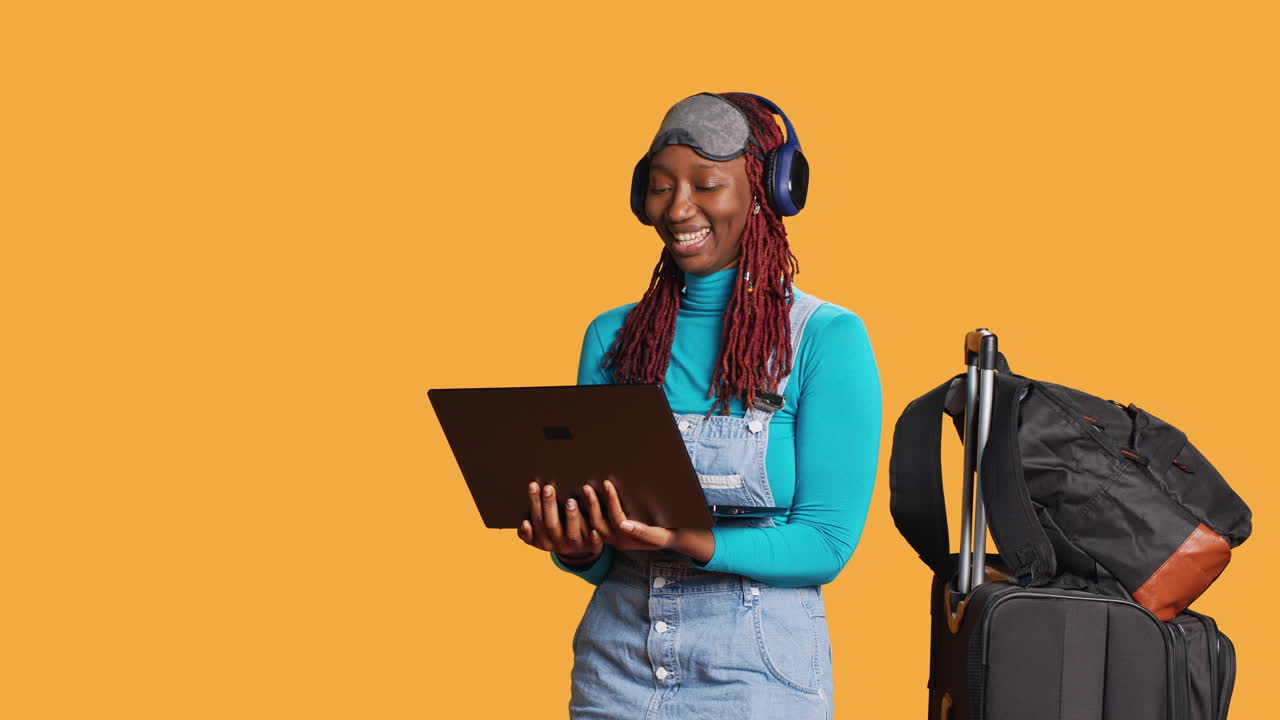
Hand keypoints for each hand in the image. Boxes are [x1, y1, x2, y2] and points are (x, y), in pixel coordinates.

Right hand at [516, 481, 603, 563]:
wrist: (580, 552)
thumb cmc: (558, 535)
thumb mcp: (542, 537)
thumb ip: (530, 533)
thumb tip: (524, 524)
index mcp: (544, 541)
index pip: (537, 520)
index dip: (535, 504)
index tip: (534, 486)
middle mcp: (558, 545)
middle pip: (551, 525)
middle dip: (549, 506)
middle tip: (549, 488)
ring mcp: (575, 546)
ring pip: (572, 533)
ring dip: (571, 518)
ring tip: (571, 501)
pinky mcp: (592, 547)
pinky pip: (593, 544)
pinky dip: (594, 538)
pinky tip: (595, 531)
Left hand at [582, 479, 714, 562]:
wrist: (670, 539)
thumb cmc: (667, 535)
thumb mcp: (658, 535)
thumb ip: (642, 531)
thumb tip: (624, 524)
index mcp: (627, 540)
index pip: (616, 518)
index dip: (611, 500)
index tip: (607, 483)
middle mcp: (616, 541)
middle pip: (598, 523)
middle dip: (592, 504)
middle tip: (586, 486)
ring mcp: (611, 538)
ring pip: (593, 524)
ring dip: (588, 508)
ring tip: (584, 490)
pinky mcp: (610, 533)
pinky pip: (594, 524)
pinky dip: (588, 513)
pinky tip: (586, 498)